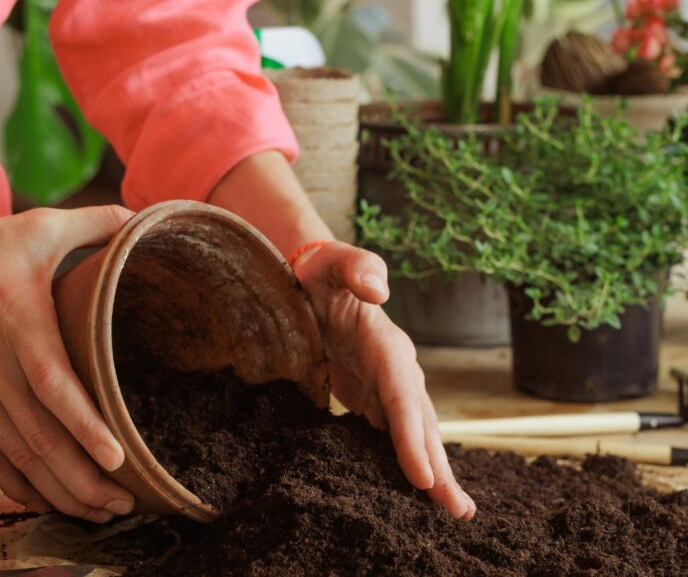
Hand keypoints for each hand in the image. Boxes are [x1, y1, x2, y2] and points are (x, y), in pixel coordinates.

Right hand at [0, 206, 136, 522]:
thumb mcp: (37, 225)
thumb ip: (94, 223)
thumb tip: (142, 218)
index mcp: (17, 320)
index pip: (53, 384)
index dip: (86, 426)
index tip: (118, 458)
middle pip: (40, 438)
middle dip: (85, 480)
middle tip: (126, 504)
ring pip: (17, 457)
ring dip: (59, 491)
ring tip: (100, 512)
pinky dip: (21, 485)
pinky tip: (50, 501)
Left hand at [294, 242, 476, 519]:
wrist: (316, 276)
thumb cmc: (325, 269)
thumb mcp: (335, 261)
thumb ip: (358, 268)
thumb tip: (379, 290)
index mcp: (390, 346)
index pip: (404, 398)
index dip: (413, 438)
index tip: (423, 477)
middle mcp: (396, 371)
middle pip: (421, 425)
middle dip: (439, 469)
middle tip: (459, 512)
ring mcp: (385, 386)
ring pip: (412, 436)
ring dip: (430, 473)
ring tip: (450, 511)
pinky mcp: (369, 396)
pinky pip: (388, 435)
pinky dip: (401, 463)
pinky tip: (404, 492)